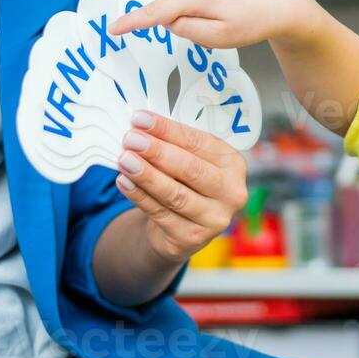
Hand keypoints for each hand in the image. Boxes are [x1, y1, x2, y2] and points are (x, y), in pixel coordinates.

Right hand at [109, 0, 316, 49]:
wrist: (280, 2)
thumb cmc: (252, 23)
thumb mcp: (217, 39)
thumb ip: (185, 30)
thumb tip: (168, 19)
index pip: (157, 12)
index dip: (133, 22)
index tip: (113, 28)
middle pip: (174, 4)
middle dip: (187, 17)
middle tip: (220, 22)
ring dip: (198, 4)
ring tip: (227, 8)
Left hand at [115, 110, 248, 263]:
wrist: (181, 227)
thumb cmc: (186, 183)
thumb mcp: (190, 160)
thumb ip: (174, 144)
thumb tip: (142, 127)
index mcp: (233, 164)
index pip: (198, 142)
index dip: (168, 130)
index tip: (141, 119)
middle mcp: (231, 192)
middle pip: (191, 169)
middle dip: (157, 152)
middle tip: (131, 139)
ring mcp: (214, 219)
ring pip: (175, 194)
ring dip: (146, 175)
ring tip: (125, 159)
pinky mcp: (191, 238)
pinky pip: (160, 213)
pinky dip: (139, 196)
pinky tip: (124, 181)